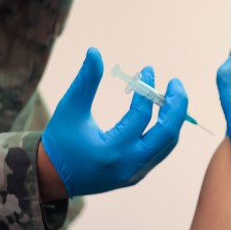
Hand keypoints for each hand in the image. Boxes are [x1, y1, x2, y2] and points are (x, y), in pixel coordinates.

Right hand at [40, 47, 188, 197]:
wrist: (53, 178)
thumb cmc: (60, 141)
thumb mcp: (70, 109)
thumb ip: (85, 81)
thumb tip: (95, 51)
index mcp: (112, 150)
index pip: (141, 115)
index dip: (147, 88)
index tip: (148, 70)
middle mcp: (129, 165)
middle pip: (167, 134)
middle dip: (177, 106)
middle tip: (176, 84)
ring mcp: (136, 173)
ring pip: (168, 144)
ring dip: (173, 119)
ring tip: (171, 96)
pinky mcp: (137, 175)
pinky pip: (160, 151)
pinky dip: (165, 131)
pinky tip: (163, 113)